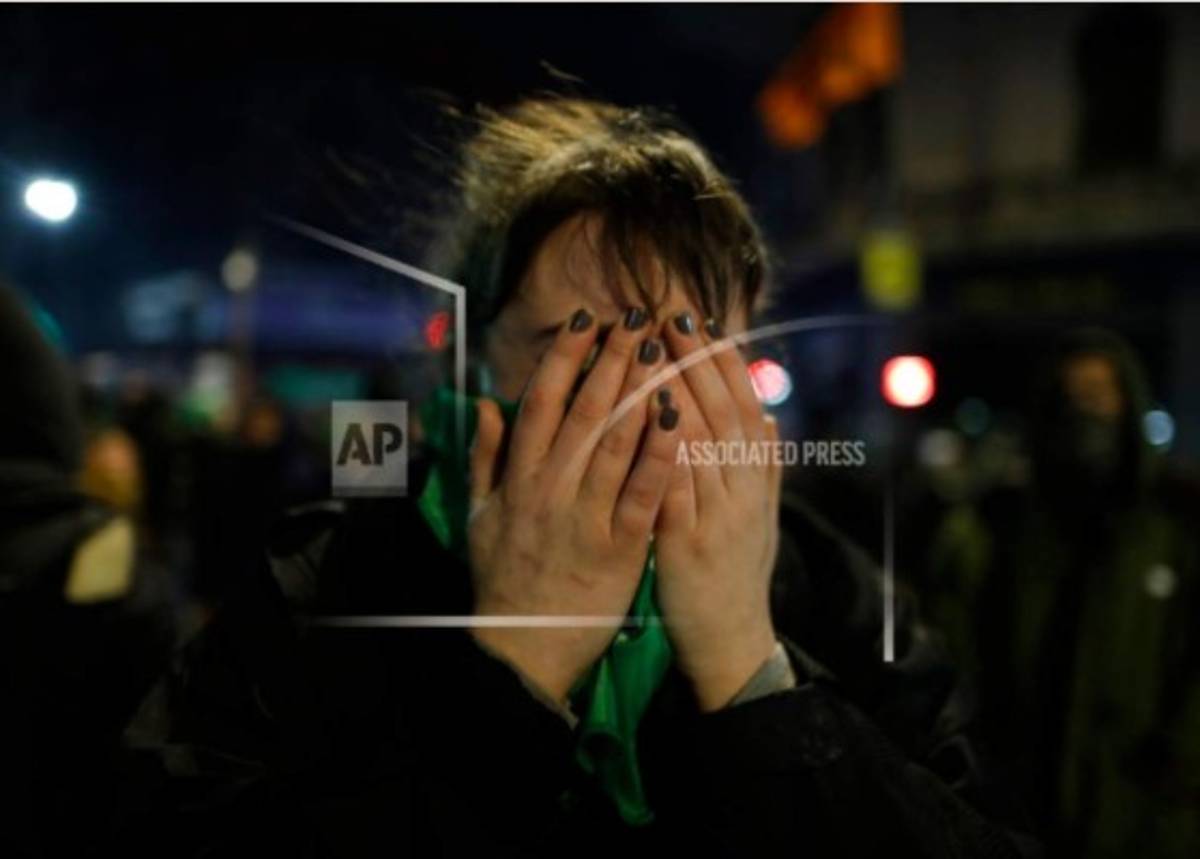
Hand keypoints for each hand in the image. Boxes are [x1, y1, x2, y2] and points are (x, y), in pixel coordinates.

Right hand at [468, 307, 679, 702]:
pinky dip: (661, 454)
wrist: (522, 648)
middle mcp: (550, 488)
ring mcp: (585, 517)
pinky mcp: (619, 548)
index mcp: (519, 477)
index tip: (587, 319)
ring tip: (662, 350)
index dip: (565, 357)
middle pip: (583, 410)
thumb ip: (484, 457)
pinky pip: (643, 493)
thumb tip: (485, 404)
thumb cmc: (503, 578)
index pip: (541, 401)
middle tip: (638, 317)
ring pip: (615, 442)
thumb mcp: (480, 515)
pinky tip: (679, 418)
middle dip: (612, 359)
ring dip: (639, 391)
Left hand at [654, 311, 782, 710]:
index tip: (701, 321)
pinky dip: (666, 448)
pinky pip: (676, 486)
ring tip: (655, 348)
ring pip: (702, 441)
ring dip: (679, 390)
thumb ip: (765, 467)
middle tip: (671, 316)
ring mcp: (717, 516)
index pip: (742, 406)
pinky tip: (649, 417)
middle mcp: (743, 491)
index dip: (724, 362)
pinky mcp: (687, 543)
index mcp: (756, 481)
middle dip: (697, 360)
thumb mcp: (759, 517)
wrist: (732, 641)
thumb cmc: (737, 574)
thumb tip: (771, 417)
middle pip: (723, 412)